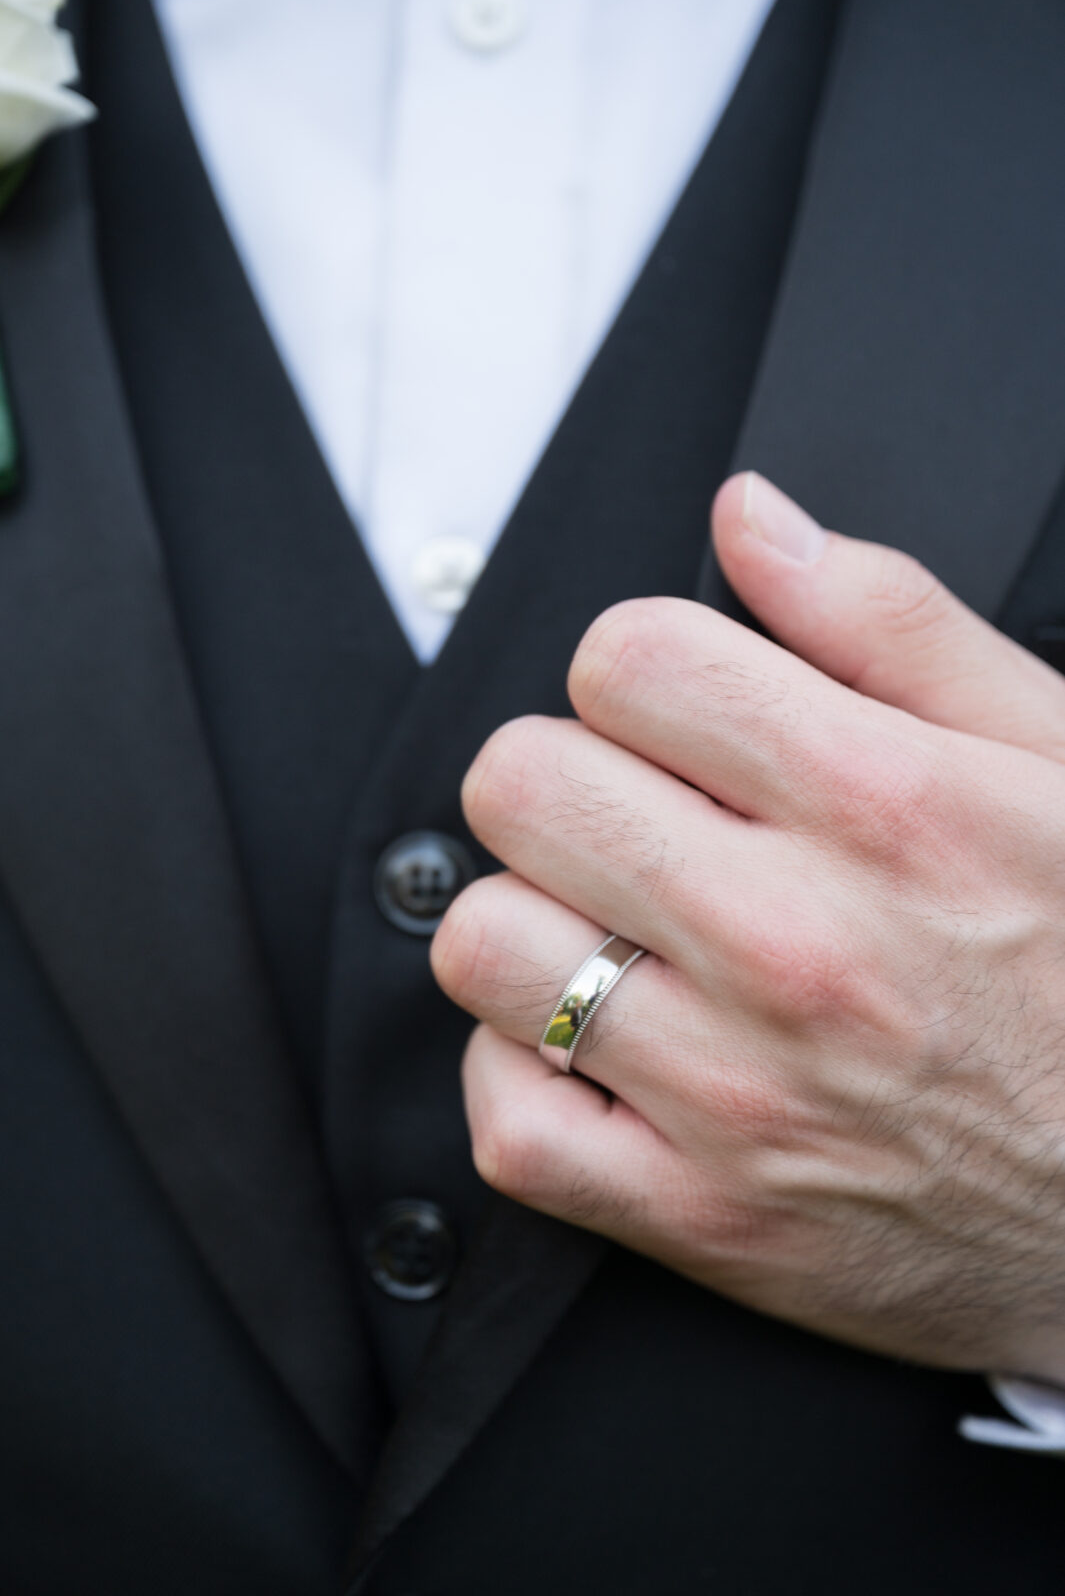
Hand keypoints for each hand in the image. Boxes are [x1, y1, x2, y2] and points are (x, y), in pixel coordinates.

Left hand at [432, 473, 1064, 1383]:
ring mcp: (737, 1091)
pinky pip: (506, 1119)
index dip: (637, 670)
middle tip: (638, 819)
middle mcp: (793, 943)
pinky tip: (603, 1051)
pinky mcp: (702, 1213)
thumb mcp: (1058, 762)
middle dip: (567, 779)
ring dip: (533, 921)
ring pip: (484, 944)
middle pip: (523, 784)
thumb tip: (751, 517)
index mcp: (881, 804)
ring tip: (619, 935)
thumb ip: (893, 624)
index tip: (675, 716)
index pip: (625, 658)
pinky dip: (526, 1076)